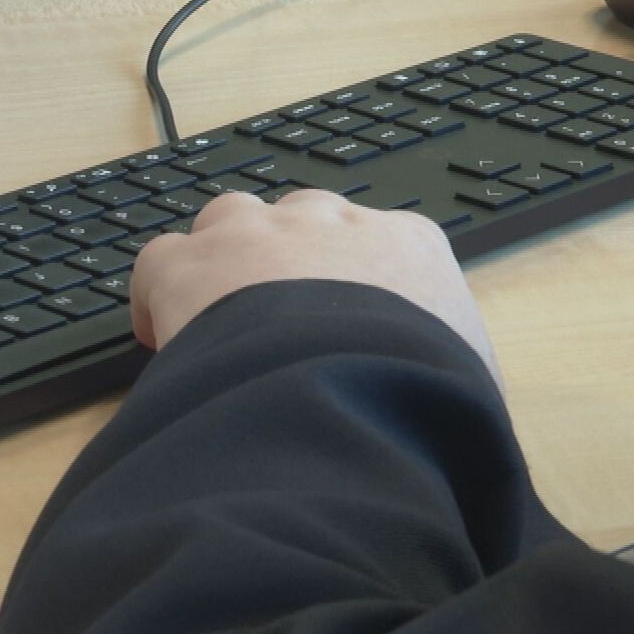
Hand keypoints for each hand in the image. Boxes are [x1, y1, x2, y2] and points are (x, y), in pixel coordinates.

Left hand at [129, 191, 500, 384]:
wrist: (356, 392)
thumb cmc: (425, 397)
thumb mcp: (475, 388)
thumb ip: (462, 377)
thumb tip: (462, 413)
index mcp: (408, 246)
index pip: (382, 243)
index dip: (357, 284)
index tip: (346, 320)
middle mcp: (329, 224)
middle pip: (302, 220)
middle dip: (289, 259)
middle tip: (281, 316)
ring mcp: (255, 236)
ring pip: (230, 220)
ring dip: (225, 258)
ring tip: (220, 312)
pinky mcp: (191, 264)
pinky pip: (161, 260)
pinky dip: (157, 293)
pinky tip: (161, 334)